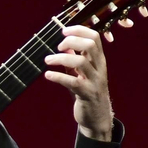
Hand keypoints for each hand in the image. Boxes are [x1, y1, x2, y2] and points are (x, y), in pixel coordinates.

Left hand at [43, 21, 131, 140]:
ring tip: (48, 60)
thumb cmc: (88, 92)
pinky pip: (73, 82)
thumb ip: (75, 59)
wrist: (98, 117)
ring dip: (60, 58)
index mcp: (99, 60)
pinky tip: (48, 75)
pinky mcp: (87, 94)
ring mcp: (94, 81)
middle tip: (58, 47)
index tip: (63, 31)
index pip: (94, 37)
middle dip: (71, 41)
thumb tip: (64, 46)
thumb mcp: (83, 73)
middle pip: (90, 45)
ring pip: (80, 62)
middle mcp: (99, 68)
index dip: (79, 30)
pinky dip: (58, 77)